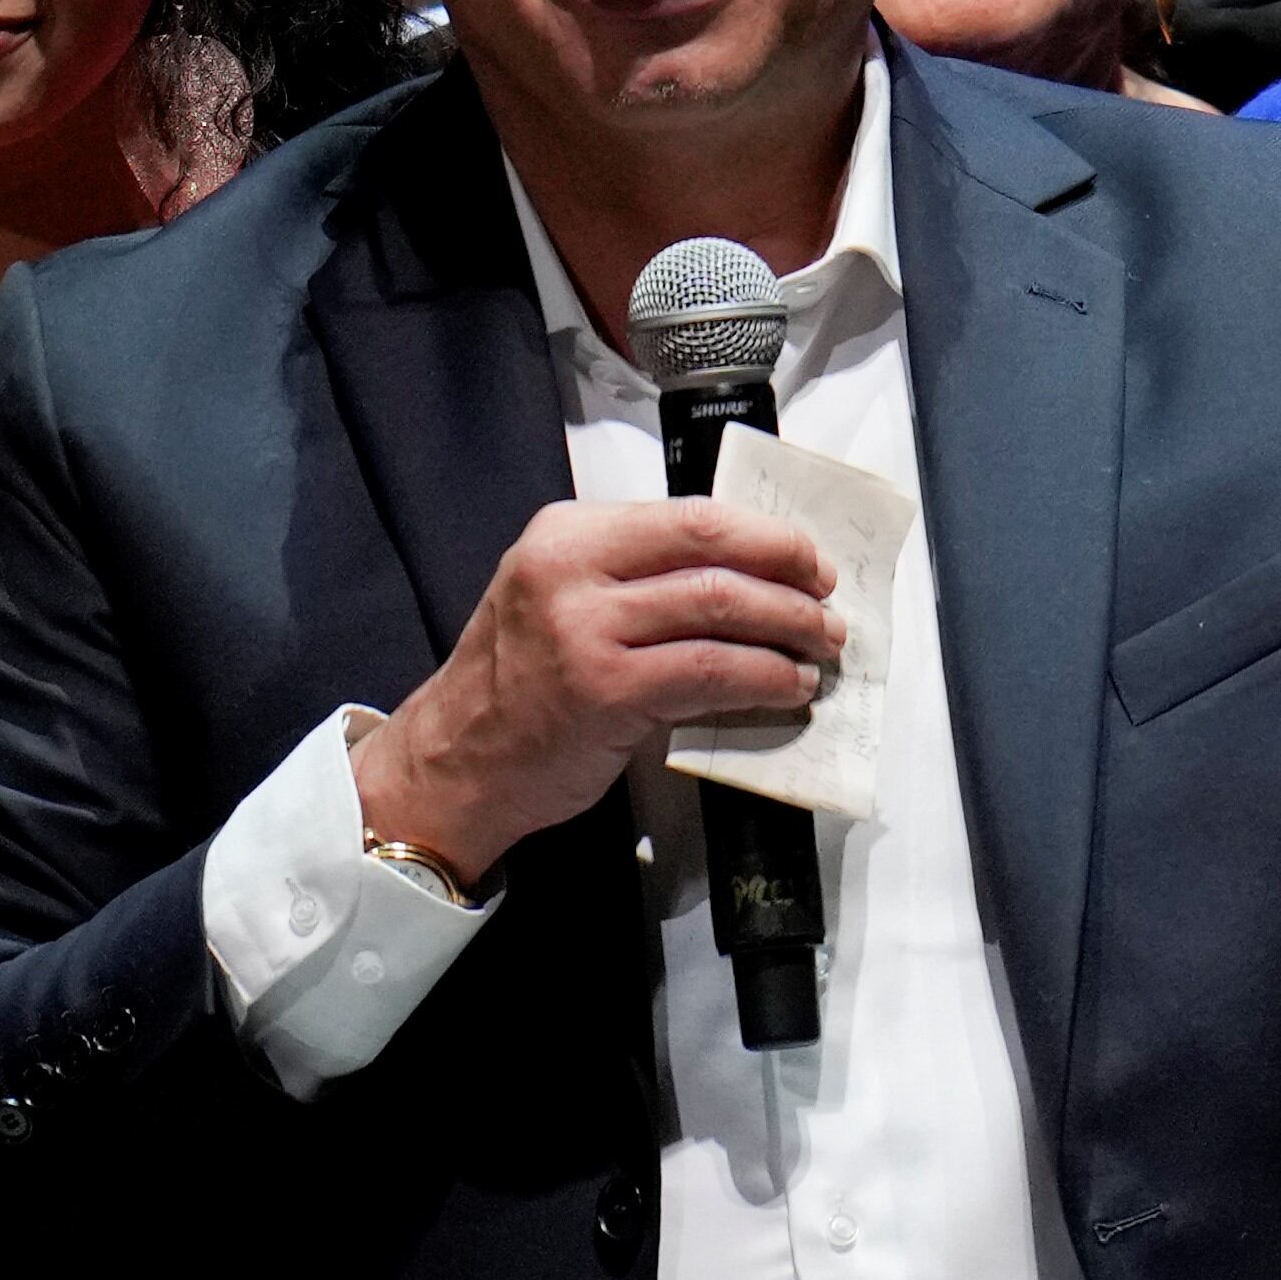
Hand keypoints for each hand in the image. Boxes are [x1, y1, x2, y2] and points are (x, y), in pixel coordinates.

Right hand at [351, 497, 841, 890]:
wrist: (453, 764)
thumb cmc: (518, 685)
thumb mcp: (562, 599)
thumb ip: (637, 575)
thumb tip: (750, 570)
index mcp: (567, 533)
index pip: (691, 515)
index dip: (763, 534)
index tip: (805, 556)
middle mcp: (572, 570)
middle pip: (712, 549)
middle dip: (786, 569)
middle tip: (827, 597)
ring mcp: (585, 630)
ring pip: (720, 608)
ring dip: (789, 626)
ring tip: (820, 645)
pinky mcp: (605, 691)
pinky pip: (711, 671)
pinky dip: (764, 677)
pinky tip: (787, 687)